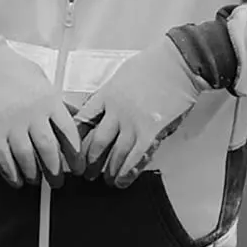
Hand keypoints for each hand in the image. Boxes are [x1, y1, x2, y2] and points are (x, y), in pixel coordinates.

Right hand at [0, 38, 82, 187]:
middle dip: (55, 171)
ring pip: (26, 158)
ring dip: (33, 174)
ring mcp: (12, 122)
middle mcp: (33, 114)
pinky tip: (15, 179)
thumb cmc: (13, 69)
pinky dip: (10, 172)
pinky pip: (3, 157)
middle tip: (57, 182)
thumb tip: (75, 117)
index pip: (69, 134)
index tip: (78, 167)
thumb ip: (58, 102)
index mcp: (49, 100)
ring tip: (35, 180)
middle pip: (49, 151)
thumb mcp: (42, 80)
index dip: (75, 155)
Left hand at [74, 36, 206, 187]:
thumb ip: (109, 94)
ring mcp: (133, 123)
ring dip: (108, 170)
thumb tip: (101, 108)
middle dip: (89, 160)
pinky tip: (121, 181)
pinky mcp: (151, 133)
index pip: (83, 120)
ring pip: (115, 154)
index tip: (70, 148)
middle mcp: (116, 112)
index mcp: (106, 95)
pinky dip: (127, 173)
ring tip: (104, 180)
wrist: (176, 65)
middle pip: (96, 142)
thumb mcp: (120, 76)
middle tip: (84, 172)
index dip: (76, 137)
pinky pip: (136, 158)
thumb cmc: (151, 66)